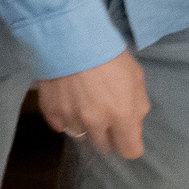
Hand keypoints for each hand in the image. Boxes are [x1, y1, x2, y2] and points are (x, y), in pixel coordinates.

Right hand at [34, 49, 149, 158]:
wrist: (71, 37)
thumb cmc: (109, 55)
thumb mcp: (136, 78)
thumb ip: (137, 105)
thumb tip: (132, 121)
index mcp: (123, 116)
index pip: (130, 151)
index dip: (129, 144)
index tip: (126, 134)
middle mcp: (97, 123)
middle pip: (104, 146)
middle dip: (107, 135)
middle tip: (105, 116)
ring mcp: (71, 118)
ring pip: (81, 136)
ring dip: (85, 126)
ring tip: (83, 107)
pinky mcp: (51, 111)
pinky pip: (60, 126)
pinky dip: (65, 119)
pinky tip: (68, 104)